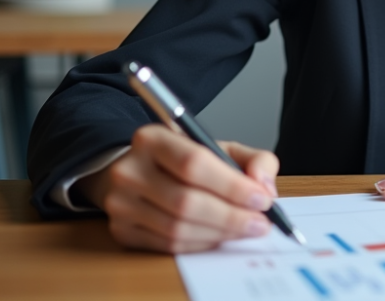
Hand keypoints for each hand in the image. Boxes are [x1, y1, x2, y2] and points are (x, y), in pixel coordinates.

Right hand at [74, 124, 280, 253]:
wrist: (138, 172)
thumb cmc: (183, 160)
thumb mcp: (219, 146)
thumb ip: (252, 159)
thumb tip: (264, 185)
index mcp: (153, 139)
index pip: (194, 164)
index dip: (232, 185)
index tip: (262, 199)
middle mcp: (129, 170)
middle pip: (186, 201)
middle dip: (231, 216)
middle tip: (260, 222)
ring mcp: (120, 203)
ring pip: (178, 228)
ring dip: (219, 233)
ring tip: (246, 230)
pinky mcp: (122, 231)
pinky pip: (168, 245)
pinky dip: (201, 244)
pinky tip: (221, 237)